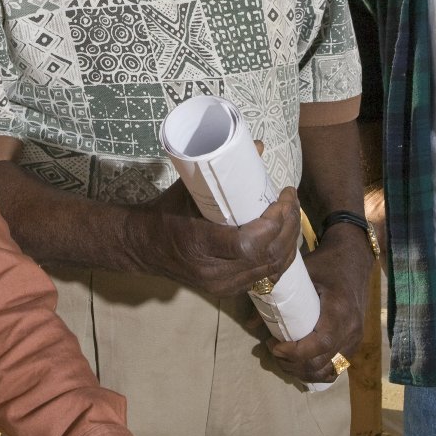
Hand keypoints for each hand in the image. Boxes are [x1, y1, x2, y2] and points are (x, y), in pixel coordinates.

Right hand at [133, 184, 300, 298]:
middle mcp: (214, 273)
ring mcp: (223, 285)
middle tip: (291, 200)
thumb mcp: (189, 188)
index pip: (250, 244)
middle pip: (268, 256)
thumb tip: (259, 146)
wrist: (143, 246)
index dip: (274, 222)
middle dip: (288, 225)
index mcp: (200, 246)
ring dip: (289, 240)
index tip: (281, 196)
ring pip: (272, 268)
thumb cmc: (165, 212)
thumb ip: (223, 170)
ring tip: (292, 214)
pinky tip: (285, 237)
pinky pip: (265, 276)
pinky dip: (280, 256)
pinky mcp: (228, 289)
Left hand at [264, 228, 372, 383]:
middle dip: (292, 364)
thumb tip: (250, 324)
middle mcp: (351, 329)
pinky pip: (337, 367)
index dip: (294, 353)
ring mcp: (355, 338)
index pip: (319, 344)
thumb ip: (276, 297)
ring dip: (303, 372)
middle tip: (273, 350)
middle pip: (321, 363)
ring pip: (329, 371)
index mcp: (339, 310)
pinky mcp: (354, 343)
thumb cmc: (326, 263)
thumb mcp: (301, 274)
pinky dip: (317, 371)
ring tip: (284, 358)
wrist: (354, 259)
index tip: (273, 345)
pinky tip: (301, 364)